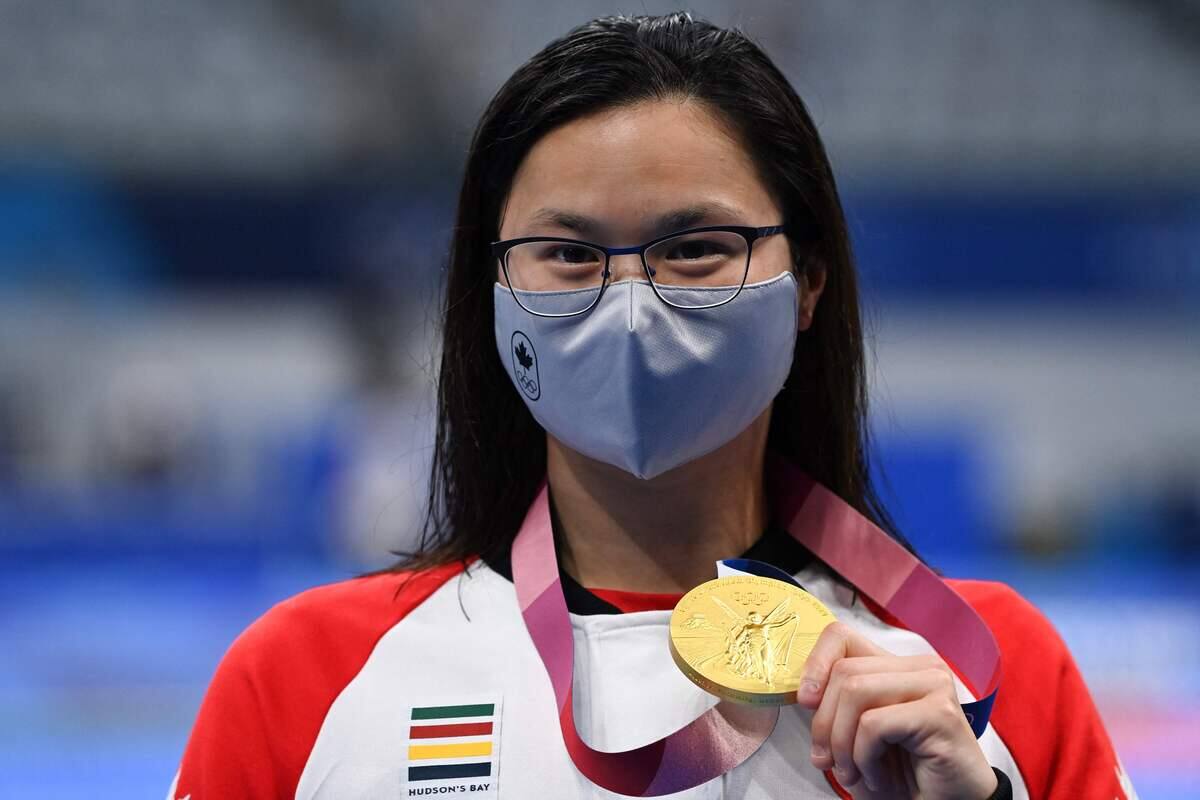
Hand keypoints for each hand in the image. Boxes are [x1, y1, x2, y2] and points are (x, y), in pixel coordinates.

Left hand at [795, 622, 997, 799]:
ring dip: (842, 743)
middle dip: (824, 723)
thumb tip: (803, 692)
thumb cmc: (904, 775)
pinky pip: (874, 724)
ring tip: (851, 772)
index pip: (841, 636)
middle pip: (844, 671)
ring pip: (855, 693)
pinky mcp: (940, 713)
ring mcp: (934, 685)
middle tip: (828, 762)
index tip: (805, 701)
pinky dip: (863, 757)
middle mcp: (920, 667)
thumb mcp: (857, 733)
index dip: (815, 664)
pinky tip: (875, 775)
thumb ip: (836, 704)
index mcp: (897, 666)